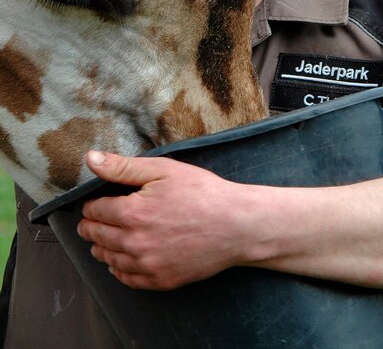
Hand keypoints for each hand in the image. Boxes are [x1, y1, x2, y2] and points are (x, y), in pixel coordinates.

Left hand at [77, 150, 250, 289]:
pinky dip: (117, 269)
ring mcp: (147, 265)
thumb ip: (123, 166)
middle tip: (90, 222)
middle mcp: (134, 243)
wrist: (236, 225)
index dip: (91, 205)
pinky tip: (119, 261)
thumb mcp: (163, 170)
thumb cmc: (202, 192)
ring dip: (100, 249)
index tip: (92, 204)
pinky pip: (127, 279)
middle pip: (97, 236)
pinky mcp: (160, 280)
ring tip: (99, 242)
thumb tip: (91, 159)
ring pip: (108, 259)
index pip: (95, 211)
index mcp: (132, 212)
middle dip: (91, 227)